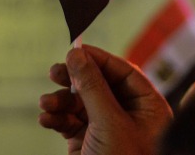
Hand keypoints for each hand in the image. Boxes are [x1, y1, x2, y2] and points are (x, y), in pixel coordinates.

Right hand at [38, 44, 172, 154]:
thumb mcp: (109, 122)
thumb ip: (93, 86)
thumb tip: (77, 54)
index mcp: (148, 107)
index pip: (124, 72)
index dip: (99, 59)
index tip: (75, 49)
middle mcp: (129, 116)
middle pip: (100, 85)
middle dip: (76, 79)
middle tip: (54, 71)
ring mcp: (107, 130)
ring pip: (80, 104)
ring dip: (61, 101)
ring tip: (46, 103)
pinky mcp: (87, 144)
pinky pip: (70, 123)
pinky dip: (56, 119)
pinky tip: (46, 119)